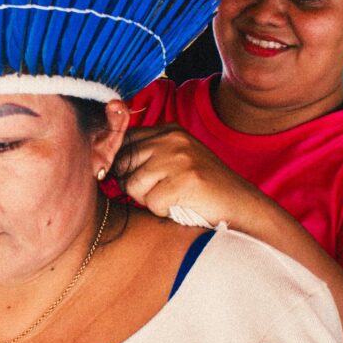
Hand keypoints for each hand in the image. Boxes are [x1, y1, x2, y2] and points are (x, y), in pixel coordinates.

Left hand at [115, 124, 263, 227]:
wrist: (241, 207)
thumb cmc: (201, 190)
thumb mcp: (173, 161)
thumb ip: (144, 156)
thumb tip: (101, 164)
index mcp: (167, 130)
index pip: (122, 143)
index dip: (122, 167)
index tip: (140, 180)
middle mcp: (172, 138)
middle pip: (123, 165)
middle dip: (136, 186)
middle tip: (164, 191)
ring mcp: (179, 156)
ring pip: (134, 186)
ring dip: (150, 201)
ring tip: (175, 198)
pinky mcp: (186, 179)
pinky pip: (151, 203)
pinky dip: (164, 211)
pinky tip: (183, 205)